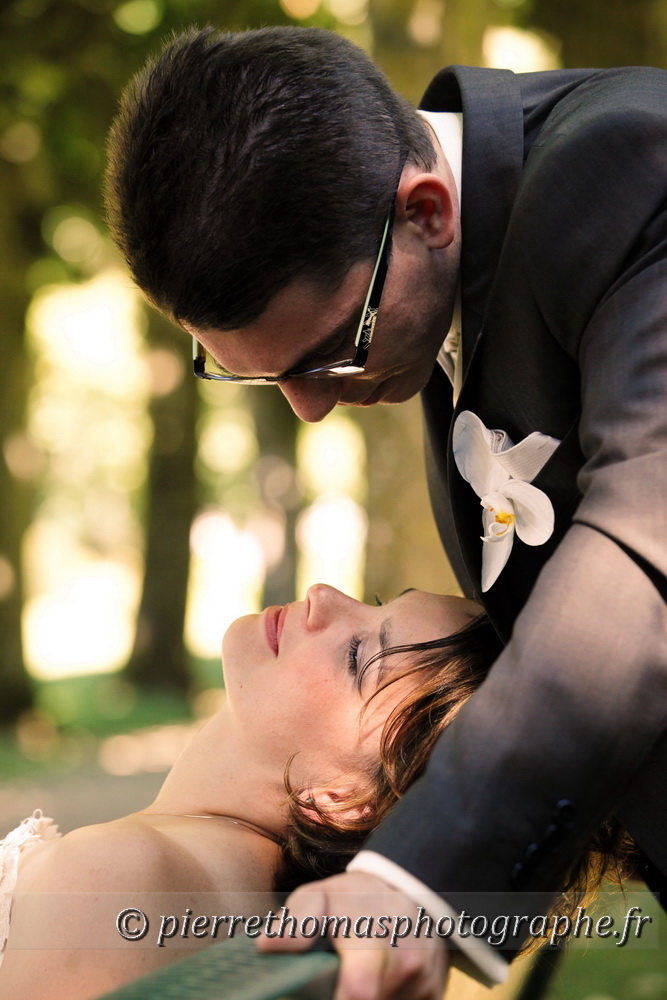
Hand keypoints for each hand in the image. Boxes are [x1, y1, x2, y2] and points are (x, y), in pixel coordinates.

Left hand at [258, 871, 448, 999]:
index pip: (360, 989)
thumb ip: (295, 921)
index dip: (341, 997)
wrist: (408, 889)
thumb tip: (267, 946)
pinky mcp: (435, 993)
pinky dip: (387, 997)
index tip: (330, 991)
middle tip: (339, 978)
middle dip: (345, 994)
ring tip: (360, 973)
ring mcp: (425, 980)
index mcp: (374, 937)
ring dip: (369, 995)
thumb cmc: (352, 899)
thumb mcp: (319, 897)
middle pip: (367, 999)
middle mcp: (406, 960)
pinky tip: (381, 980)